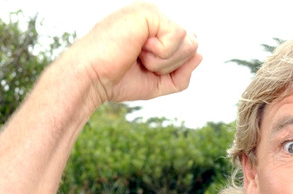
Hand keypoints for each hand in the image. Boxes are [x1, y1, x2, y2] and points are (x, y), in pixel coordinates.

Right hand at [67, 2, 202, 106]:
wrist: (91, 78)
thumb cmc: (118, 80)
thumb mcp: (158, 83)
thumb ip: (182, 73)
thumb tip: (200, 54)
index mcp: (154, 30)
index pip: (188, 47)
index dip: (173, 67)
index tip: (144, 67)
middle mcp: (154, 17)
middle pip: (193, 45)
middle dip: (171, 65)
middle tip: (141, 62)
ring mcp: (151, 12)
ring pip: (189, 42)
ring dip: (165, 60)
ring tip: (138, 55)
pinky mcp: (149, 12)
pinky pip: (179, 36)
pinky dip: (161, 53)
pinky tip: (139, 48)